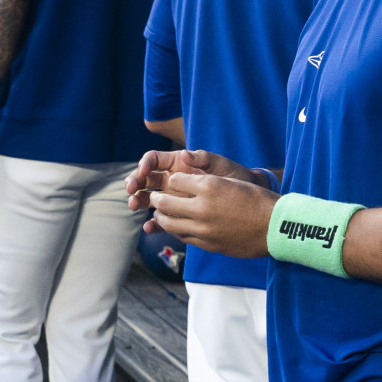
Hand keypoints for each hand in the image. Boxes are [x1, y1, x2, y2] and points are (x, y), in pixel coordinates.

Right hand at [126, 146, 267, 211]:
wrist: (249, 203)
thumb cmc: (236, 179)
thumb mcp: (223, 167)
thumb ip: (204, 159)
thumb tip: (184, 154)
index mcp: (179, 165)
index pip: (154, 161)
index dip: (144, 164)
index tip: (143, 172)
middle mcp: (172, 180)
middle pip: (145, 180)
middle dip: (135, 183)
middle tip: (131, 190)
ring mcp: (174, 199)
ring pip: (149, 199)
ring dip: (138, 202)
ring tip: (134, 206)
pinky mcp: (179, 216)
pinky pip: (162, 220)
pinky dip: (154, 224)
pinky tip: (149, 227)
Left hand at [141, 164, 278, 258]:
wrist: (275, 227)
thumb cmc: (257, 200)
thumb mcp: (232, 181)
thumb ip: (207, 181)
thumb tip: (186, 182)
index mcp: (209, 185)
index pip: (176, 180)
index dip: (172, 180)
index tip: (172, 181)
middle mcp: (202, 207)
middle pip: (165, 202)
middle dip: (157, 199)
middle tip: (154, 198)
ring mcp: (202, 228)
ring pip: (168, 223)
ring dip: (161, 217)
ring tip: (160, 214)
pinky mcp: (206, 243)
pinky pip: (182, 236)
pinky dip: (175, 230)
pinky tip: (176, 227)